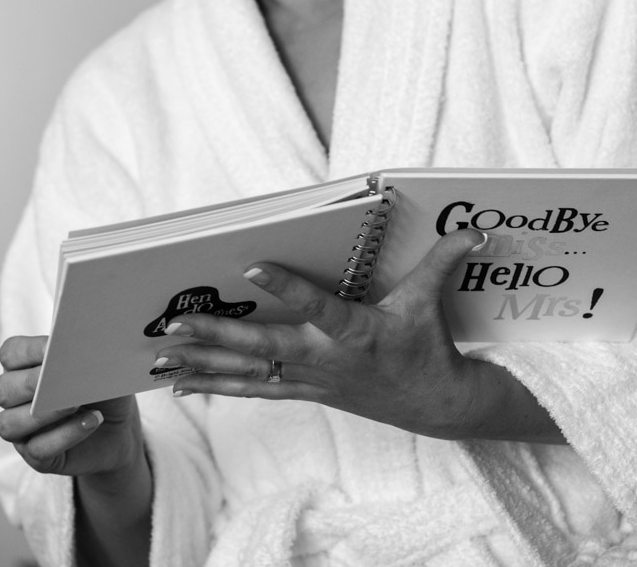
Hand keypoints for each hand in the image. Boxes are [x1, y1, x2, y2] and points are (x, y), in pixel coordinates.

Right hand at [0, 335, 144, 476]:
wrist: (119, 429)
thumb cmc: (103, 391)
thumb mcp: (101, 369)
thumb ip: (87, 356)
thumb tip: (81, 347)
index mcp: (25, 368)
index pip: (10, 354)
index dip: (28, 350)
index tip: (53, 347)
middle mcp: (15, 399)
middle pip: (2, 389)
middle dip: (30, 383)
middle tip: (59, 379)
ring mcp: (22, 431)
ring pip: (9, 424)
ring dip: (42, 414)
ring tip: (75, 404)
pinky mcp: (36, 457)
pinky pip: (37, 449)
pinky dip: (65, 435)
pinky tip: (91, 421)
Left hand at [155, 229, 521, 439]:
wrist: (435, 407)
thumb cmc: (428, 348)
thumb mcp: (431, 302)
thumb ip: (442, 261)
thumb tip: (474, 229)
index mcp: (356, 332)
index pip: (317, 306)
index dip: (287, 286)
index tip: (252, 266)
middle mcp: (325, 359)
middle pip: (262, 347)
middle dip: (216, 336)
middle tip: (175, 324)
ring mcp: (311, 380)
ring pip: (248, 374)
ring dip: (204, 366)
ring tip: (162, 358)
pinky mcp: (304, 392)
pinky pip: (253, 389)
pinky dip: (218, 385)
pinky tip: (183, 383)